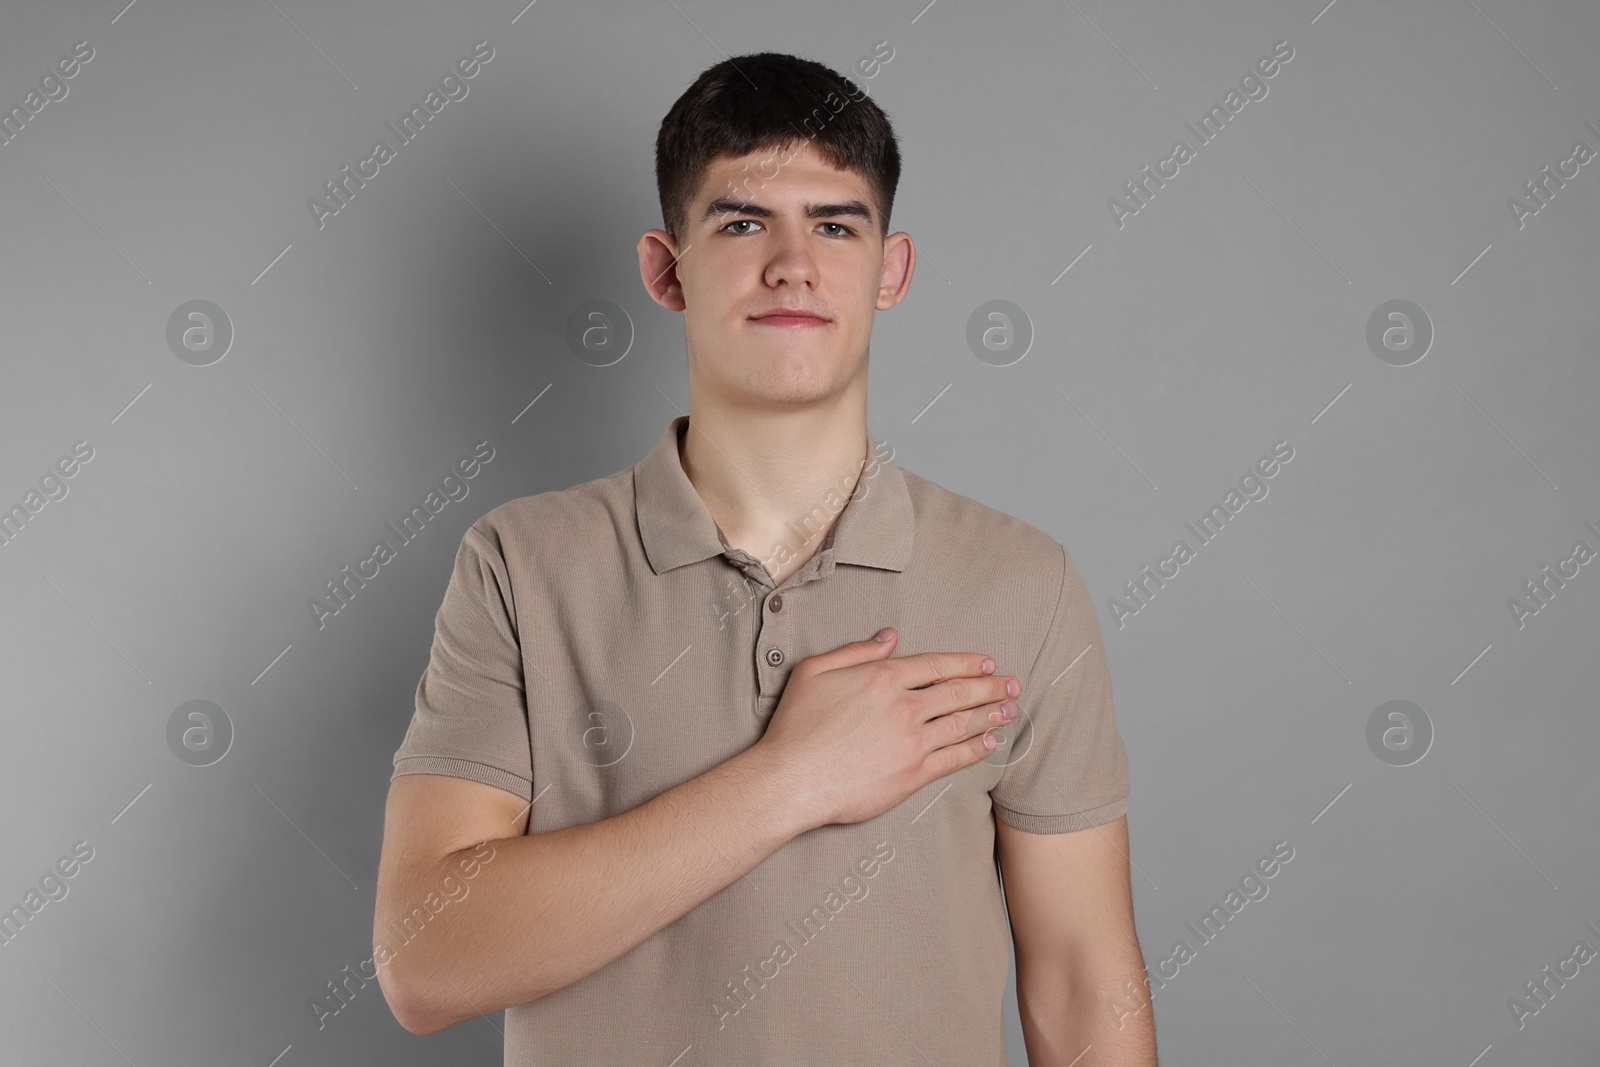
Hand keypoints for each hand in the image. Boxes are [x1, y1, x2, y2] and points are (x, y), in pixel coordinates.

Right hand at [754, 627, 1020, 828]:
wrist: (791, 780)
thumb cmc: (796, 726)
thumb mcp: (814, 672)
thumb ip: (856, 652)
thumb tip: (890, 638)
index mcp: (883, 678)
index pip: (936, 665)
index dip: (966, 663)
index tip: (987, 662)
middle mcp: (904, 707)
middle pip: (958, 692)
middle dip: (990, 686)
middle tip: (1011, 683)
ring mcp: (912, 742)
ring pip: (962, 724)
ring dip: (991, 714)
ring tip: (1010, 708)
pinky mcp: (912, 774)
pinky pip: (954, 759)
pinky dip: (977, 748)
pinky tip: (991, 742)